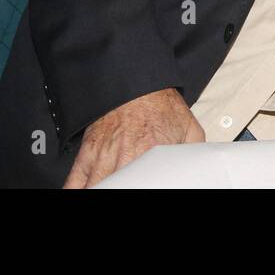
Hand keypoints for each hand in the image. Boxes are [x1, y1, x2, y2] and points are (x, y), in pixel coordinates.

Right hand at [63, 88, 204, 188]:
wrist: (138, 81)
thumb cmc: (162, 105)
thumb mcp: (189, 129)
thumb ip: (192, 154)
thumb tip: (198, 171)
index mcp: (152, 151)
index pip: (145, 183)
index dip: (146, 186)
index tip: (147, 186)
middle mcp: (126, 155)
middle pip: (118, 186)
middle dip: (122, 190)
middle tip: (129, 188)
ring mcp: (104, 154)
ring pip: (96, 186)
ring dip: (101, 190)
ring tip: (108, 193)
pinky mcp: (88, 150)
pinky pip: (75, 179)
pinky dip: (77, 189)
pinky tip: (84, 192)